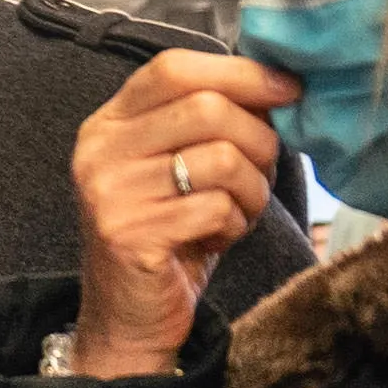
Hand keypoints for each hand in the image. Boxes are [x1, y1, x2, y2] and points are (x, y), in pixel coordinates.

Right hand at [70, 47, 292, 379]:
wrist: (128, 319)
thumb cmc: (168, 235)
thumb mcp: (177, 166)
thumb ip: (207, 121)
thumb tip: (280, 83)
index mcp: (108, 124)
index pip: (174, 68)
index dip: (240, 72)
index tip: (288, 89)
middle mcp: (99, 152)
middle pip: (207, 108)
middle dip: (258, 139)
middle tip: (263, 171)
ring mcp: (109, 193)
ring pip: (222, 158)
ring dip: (252, 189)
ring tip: (240, 211)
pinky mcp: (129, 235)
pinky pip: (217, 208)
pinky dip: (235, 225)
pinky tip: (219, 238)